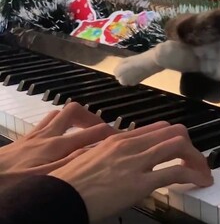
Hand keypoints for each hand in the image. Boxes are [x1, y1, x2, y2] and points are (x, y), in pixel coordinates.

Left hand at [0, 102, 116, 176]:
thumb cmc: (13, 184)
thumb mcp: (48, 178)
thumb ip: (74, 162)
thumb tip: (99, 150)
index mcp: (58, 146)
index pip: (94, 132)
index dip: (114, 132)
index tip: (128, 137)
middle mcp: (47, 136)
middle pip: (74, 113)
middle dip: (91, 118)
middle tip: (101, 130)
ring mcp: (34, 136)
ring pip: (58, 115)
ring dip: (72, 119)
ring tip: (81, 130)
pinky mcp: (23, 141)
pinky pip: (44, 123)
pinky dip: (55, 125)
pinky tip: (57, 137)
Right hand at [50, 121, 212, 222]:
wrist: (57, 197)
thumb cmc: (68, 185)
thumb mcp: (90, 161)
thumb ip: (110, 157)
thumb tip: (122, 164)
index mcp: (118, 139)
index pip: (157, 129)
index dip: (175, 138)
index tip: (182, 150)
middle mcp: (129, 145)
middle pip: (173, 132)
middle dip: (190, 147)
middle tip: (197, 162)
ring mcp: (136, 162)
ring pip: (179, 146)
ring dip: (197, 160)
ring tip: (203, 173)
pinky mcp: (140, 182)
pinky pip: (176, 172)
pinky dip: (194, 175)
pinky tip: (200, 182)